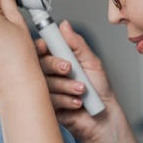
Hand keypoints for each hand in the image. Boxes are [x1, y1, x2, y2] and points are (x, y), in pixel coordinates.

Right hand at [38, 21, 138, 142]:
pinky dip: (66, 99)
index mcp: (59, 58)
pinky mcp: (47, 106)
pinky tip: (77, 102)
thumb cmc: (99, 89)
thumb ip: (77, 44)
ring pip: (44, 81)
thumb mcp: (92, 62)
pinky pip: (48, 99)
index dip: (40, 45)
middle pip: (39, 63)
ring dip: (66, 85)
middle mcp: (50, 73)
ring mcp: (47, 89)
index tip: (44, 46)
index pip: (41, 47)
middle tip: (69, 68)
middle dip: (55, 64)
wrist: (103, 117)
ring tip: (82, 89)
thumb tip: (65, 25)